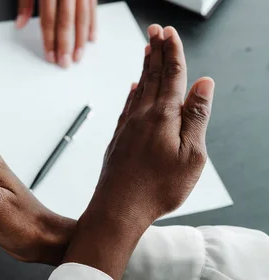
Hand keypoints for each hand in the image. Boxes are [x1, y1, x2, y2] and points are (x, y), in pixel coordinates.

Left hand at [16, 0, 96, 67]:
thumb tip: (19, 24)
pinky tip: (90, 39)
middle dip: (65, 45)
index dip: (49, 40)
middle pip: (66, 22)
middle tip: (65, 62)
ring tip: (78, 56)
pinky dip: (93, 25)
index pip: (49, 20)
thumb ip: (25, 3)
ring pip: (82, 18)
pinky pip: (93, 9)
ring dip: (81, 40)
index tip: (50, 56)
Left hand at [63, 25, 213, 279]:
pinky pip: (127, 108)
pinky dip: (132, 94)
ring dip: (144, 68)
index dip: (172, 52)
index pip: (170, 75)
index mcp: (162, 117)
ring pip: (137, 90)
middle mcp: (141, 117)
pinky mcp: (118, 140)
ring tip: (146, 50)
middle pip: (151, 77)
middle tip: (155, 29)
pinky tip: (133, 89)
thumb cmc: (157, 189)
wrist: (117, 210)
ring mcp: (127, 128)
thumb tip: (203, 84)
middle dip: (155, 51)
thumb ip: (196, 117)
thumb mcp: (191, 155)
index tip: (170, 32)